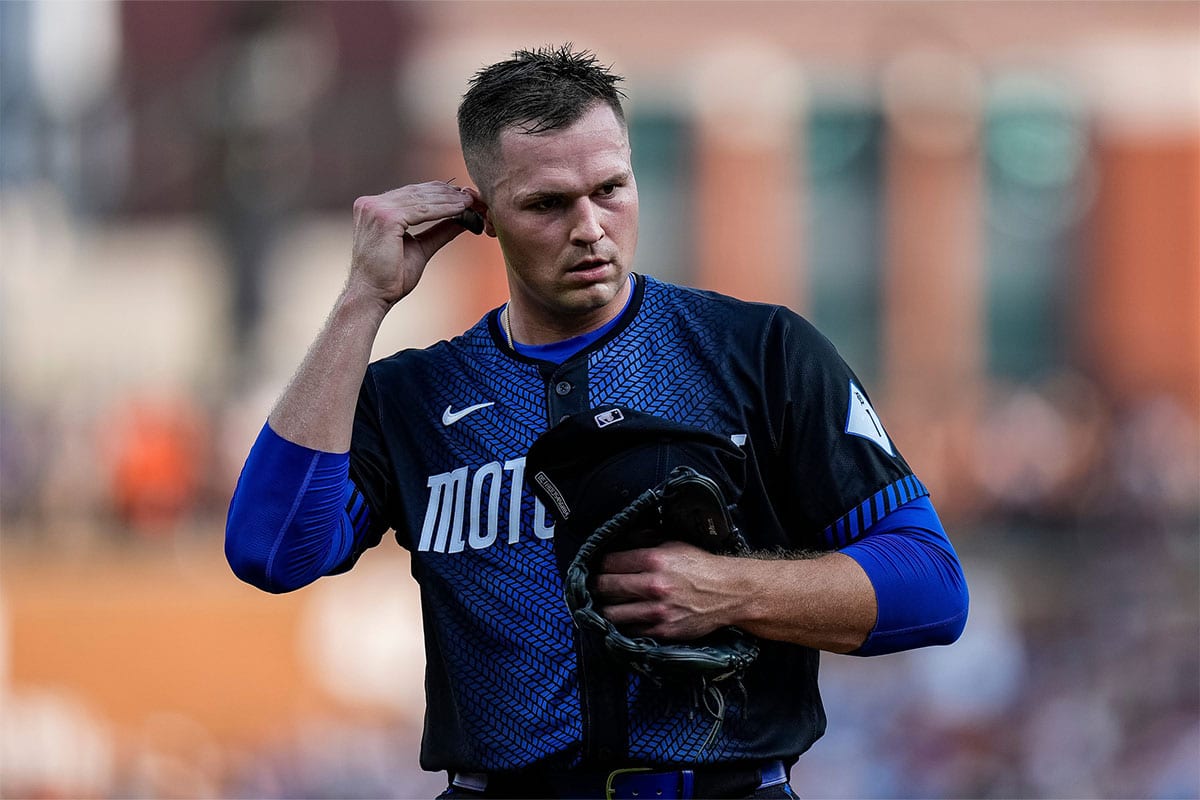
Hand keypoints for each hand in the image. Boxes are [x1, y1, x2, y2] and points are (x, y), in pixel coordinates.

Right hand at [349, 181, 482, 304]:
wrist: (372, 295)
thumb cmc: (391, 277)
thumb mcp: (419, 248)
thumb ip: (438, 231)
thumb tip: (463, 220)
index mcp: (373, 207)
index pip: (411, 193)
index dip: (438, 193)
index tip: (462, 196)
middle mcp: (371, 204)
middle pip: (416, 192)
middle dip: (446, 194)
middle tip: (471, 195)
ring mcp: (376, 209)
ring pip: (421, 200)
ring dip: (449, 200)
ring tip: (470, 201)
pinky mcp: (385, 218)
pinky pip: (422, 211)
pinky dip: (444, 209)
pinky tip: (461, 209)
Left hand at [591, 541, 739, 640]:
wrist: (730, 593)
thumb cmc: (702, 567)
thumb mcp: (674, 544)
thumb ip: (646, 541)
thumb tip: (621, 540)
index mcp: (654, 560)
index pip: (609, 563)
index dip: (600, 565)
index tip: (598, 567)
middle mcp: (653, 586)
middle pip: (605, 588)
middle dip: (596, 586)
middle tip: (595, 586)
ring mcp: (657, 611)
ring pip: (612, 614)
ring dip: (605, 608)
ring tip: (606, 604)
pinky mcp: (663, 631)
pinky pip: (630, 630)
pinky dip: (624, 625)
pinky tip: (626, 618)